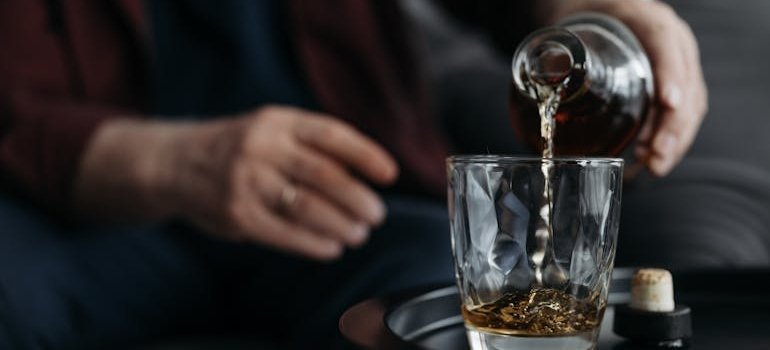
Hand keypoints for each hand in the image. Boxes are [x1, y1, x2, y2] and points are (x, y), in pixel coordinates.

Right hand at [75, 106, 397, 260]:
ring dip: (340, 224)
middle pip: (324, 175)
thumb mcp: (271, 131)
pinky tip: (331, 249)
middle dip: (358, 199)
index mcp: (278, 121)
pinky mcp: (236, 214)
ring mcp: (245, 181)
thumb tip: (366, 179)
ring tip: (359, 234)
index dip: (366, 154)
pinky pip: (284, 233)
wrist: (174, 163)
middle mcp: (261, 147)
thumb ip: (311, 147)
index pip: (332, 134)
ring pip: (307, 207)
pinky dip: (314, 244)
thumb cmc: (240, 149)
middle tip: (376, 215)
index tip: (390, 174)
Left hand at [548, 0, 708, 175]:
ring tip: (654, 164)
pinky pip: (684, 114)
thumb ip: (566, 51)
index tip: (668, 103)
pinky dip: (670, 139)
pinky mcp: (679, 86)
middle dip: (674, 124)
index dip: (670, 74)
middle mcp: (674, 44)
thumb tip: (547, 73)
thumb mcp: (580, 31)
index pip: (665, 44)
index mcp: (650, 23)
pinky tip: (651, 157)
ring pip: (691, 104)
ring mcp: (681, 66)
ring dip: (674, 139)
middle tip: (657, 153)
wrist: (608, 18)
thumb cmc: (594, 24)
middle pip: (686, 83)